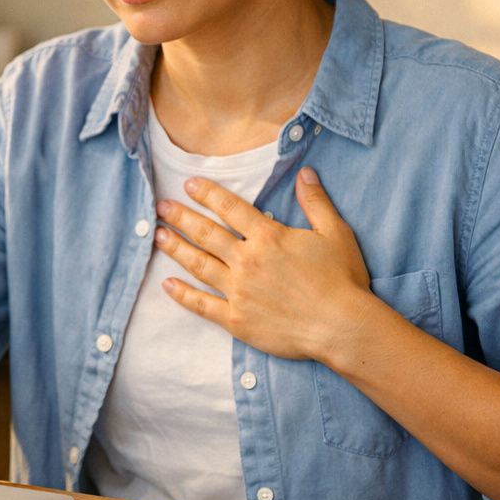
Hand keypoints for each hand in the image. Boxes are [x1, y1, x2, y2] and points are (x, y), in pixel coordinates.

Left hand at [153, 166, 374, 361]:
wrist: (341, 326)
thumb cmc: (342, 280)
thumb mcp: (335, 233)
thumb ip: (316, 201)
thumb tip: (305, 173)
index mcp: (268, 237)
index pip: (230, 208)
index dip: (207, 194)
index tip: (188, 184)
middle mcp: (247, 260)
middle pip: (206, 233)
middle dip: (181, 217)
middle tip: (160, 207)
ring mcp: (238, 291)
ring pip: (199, 264)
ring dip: (176, 248)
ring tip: (157, 236)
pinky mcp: (236, 320)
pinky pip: (202, 305)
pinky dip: (182, 294)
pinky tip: (166, 284)